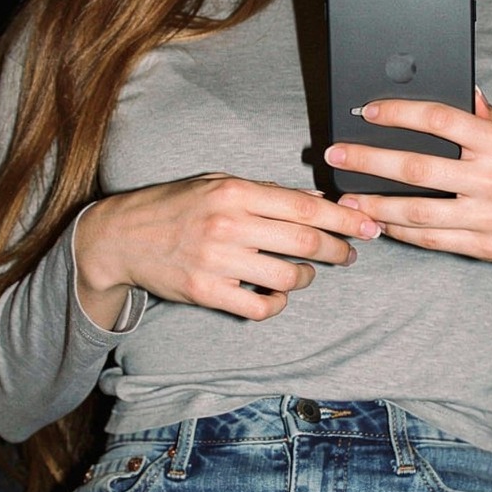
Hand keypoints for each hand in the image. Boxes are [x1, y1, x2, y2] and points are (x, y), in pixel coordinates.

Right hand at [74, 174, 381, 327]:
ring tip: (305, 273)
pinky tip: (274, 295)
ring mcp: (217, 260)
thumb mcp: (218, 184)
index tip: (370, 226)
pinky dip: (277, 304)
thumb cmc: (174, 206)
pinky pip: (260, 307)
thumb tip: (318, 200)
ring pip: (287, 277)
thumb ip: (267, 192)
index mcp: (235, 191)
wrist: (120, 237)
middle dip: (338, 249)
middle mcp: (228, 223)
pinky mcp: (206, 291)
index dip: (345, 218)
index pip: (305, 206)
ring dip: (306, 278)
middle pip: (305, 241)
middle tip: (350, 253)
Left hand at [325, 90, 491, 310]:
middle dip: (370, 160)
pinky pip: (431, 239)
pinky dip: (399, 231)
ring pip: (418, 211)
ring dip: (375, 204)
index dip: (401, 113)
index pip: (442, 120)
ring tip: (346, 196)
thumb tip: (465, 90)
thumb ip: (488, 117)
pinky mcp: (483, 247)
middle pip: (419, 168)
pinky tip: (377, 221)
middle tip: (336, 154)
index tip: (369, 112)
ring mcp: (488, 217)